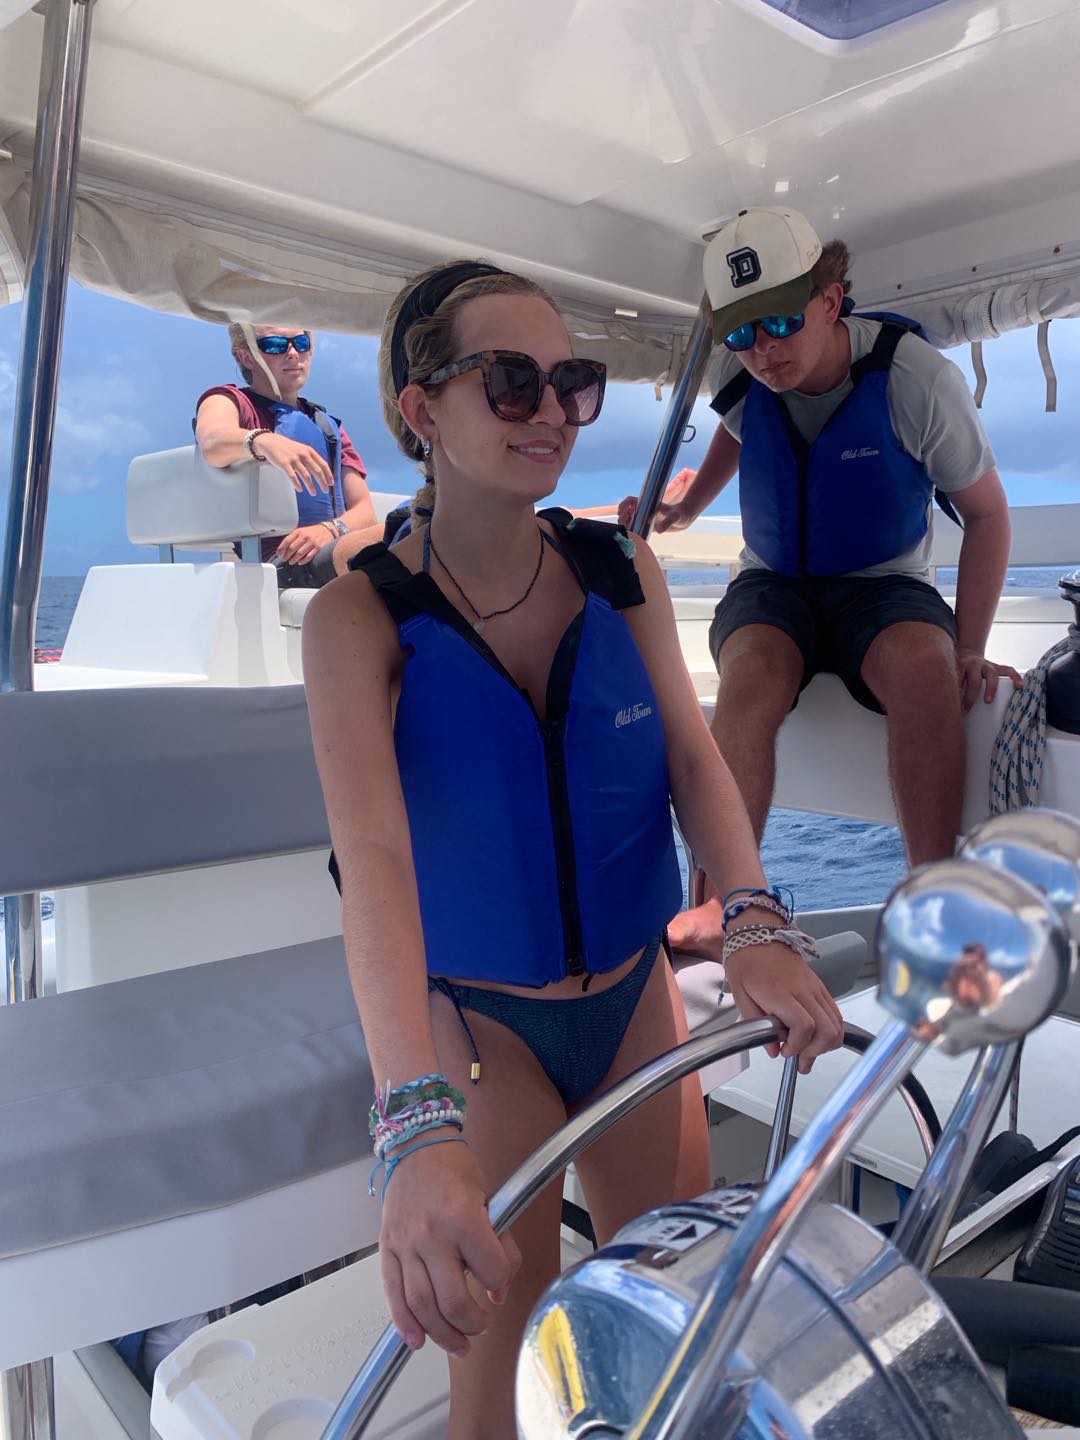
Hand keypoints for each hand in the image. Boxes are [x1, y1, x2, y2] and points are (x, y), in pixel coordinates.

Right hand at [256, 431, 333, 494]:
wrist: (271, 442)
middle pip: (317, 471)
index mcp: (309, 451)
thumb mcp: (302, 449)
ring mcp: (294, 459)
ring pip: (306, 475)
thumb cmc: (288, 448)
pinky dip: (297, 484)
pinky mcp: (284, 464)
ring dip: (311, 486)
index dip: (328, 474)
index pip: (323, 464)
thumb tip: (320, 472)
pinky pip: (293, 476)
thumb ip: (310, 459)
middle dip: (323, 482)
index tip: (331, 483)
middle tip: (326, 491)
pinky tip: (300, 490)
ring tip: (314, 493)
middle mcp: (303, 454)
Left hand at [276, 523, 333, 564]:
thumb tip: (284, 548)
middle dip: (287, 555)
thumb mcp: (302, 531)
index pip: (287, 541)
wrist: (328, 530)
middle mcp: (304, 536)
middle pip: (292, 548)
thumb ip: (293, 537)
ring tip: (291, 562)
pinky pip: (309, 556)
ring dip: (293, 559)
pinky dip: (303, 561)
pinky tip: (300, 562)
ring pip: (299, 553)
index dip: (281, 548)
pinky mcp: (318, 548)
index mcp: (298, 532)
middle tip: (284, 559)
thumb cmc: (313, 532)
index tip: (279, 554)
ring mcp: (312, 542)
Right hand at [380, 1136, 519, 1356]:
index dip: (501, 1283)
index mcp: (462, 1218)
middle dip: (473, 1323)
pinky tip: (417, 1340)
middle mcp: (431, 1234)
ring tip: (459, 1344)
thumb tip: (498, 1289)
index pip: (491, 1271)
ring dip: (442, 1334)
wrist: (417, 1145)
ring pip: (421, 1306)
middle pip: (453, 1301)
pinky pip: (393, 1294)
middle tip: (482, 1327)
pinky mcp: (388, 1249)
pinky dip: (404, 1323)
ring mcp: (405, 1244)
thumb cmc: (455, 1169)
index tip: (500, 1284)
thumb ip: (500, 1244)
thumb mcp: (491, 1199)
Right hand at [615, 470, 698, 530]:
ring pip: (629, 520)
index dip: (624, 505)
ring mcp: (646, 519)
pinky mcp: (649, 527)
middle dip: (623, 516)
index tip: (624, 511)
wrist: (685, 518)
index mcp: (648, 504)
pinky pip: (636, 529)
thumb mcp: (675, 517)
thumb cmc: (680, 514)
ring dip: (625, 523)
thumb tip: (658, 530)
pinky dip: (631, 532)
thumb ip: (667, 522)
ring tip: (629, 528)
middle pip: (627, 511)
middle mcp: (645, 511)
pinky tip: (632, 536)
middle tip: (627, 520)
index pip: (631, 501)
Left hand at [724, 943, 843, 1073]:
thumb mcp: (740, 995)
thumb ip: (755, 1024)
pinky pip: (835, 1013)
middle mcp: (804, 991)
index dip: (798, 1046)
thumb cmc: (746, 962)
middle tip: (800, 1061)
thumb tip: (773, 1050)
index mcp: (780, 993)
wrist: (759, 934)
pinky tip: (817, 1037)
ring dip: (826, 1044)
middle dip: (816, 1052)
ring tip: (809, 1052)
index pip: (804, 1026)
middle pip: (827, 1029)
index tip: (785, 1052)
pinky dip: (832, 1030)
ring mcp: (816, 988)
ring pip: (836, 1023)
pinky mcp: (821, 986)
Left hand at [955, 646, 1022, 711]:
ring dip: (990, 689)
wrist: (967, 652)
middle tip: (966, 708)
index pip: (957, 681)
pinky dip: (1015, 677)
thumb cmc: (959, 668)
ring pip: (991, 675)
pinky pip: (1008, 670)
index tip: (953, 708)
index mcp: (961, 665)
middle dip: (970, 696)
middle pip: (974, 680)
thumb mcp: (951, 673)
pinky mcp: (996, 667)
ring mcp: (987, 665)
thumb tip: (949, 705)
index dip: (955, 695)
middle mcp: (974, 664)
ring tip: (988, 701)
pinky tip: (1019, 685)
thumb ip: (952, 685)